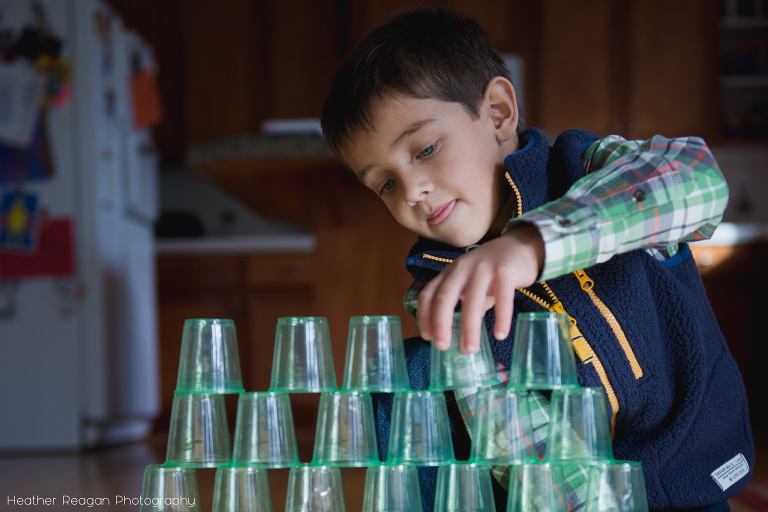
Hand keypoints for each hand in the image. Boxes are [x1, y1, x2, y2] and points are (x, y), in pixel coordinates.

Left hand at [417, 223, 543, 353]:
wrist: (519, 246)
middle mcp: (462, 268)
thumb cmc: (490, 269)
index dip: (424, 316)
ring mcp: (483, 268)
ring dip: (469, 327)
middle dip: (441, 323)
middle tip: (442, 346)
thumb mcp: (468, 280)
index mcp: (449, 273)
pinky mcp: (506, 271)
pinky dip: (501, 318)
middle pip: (445, 297)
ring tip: (471, 349)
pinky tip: (500, 335)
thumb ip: (458, 301)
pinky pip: (503, 298)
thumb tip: (452, 337)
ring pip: (472, 300)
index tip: (427, 337)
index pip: (428, 294)